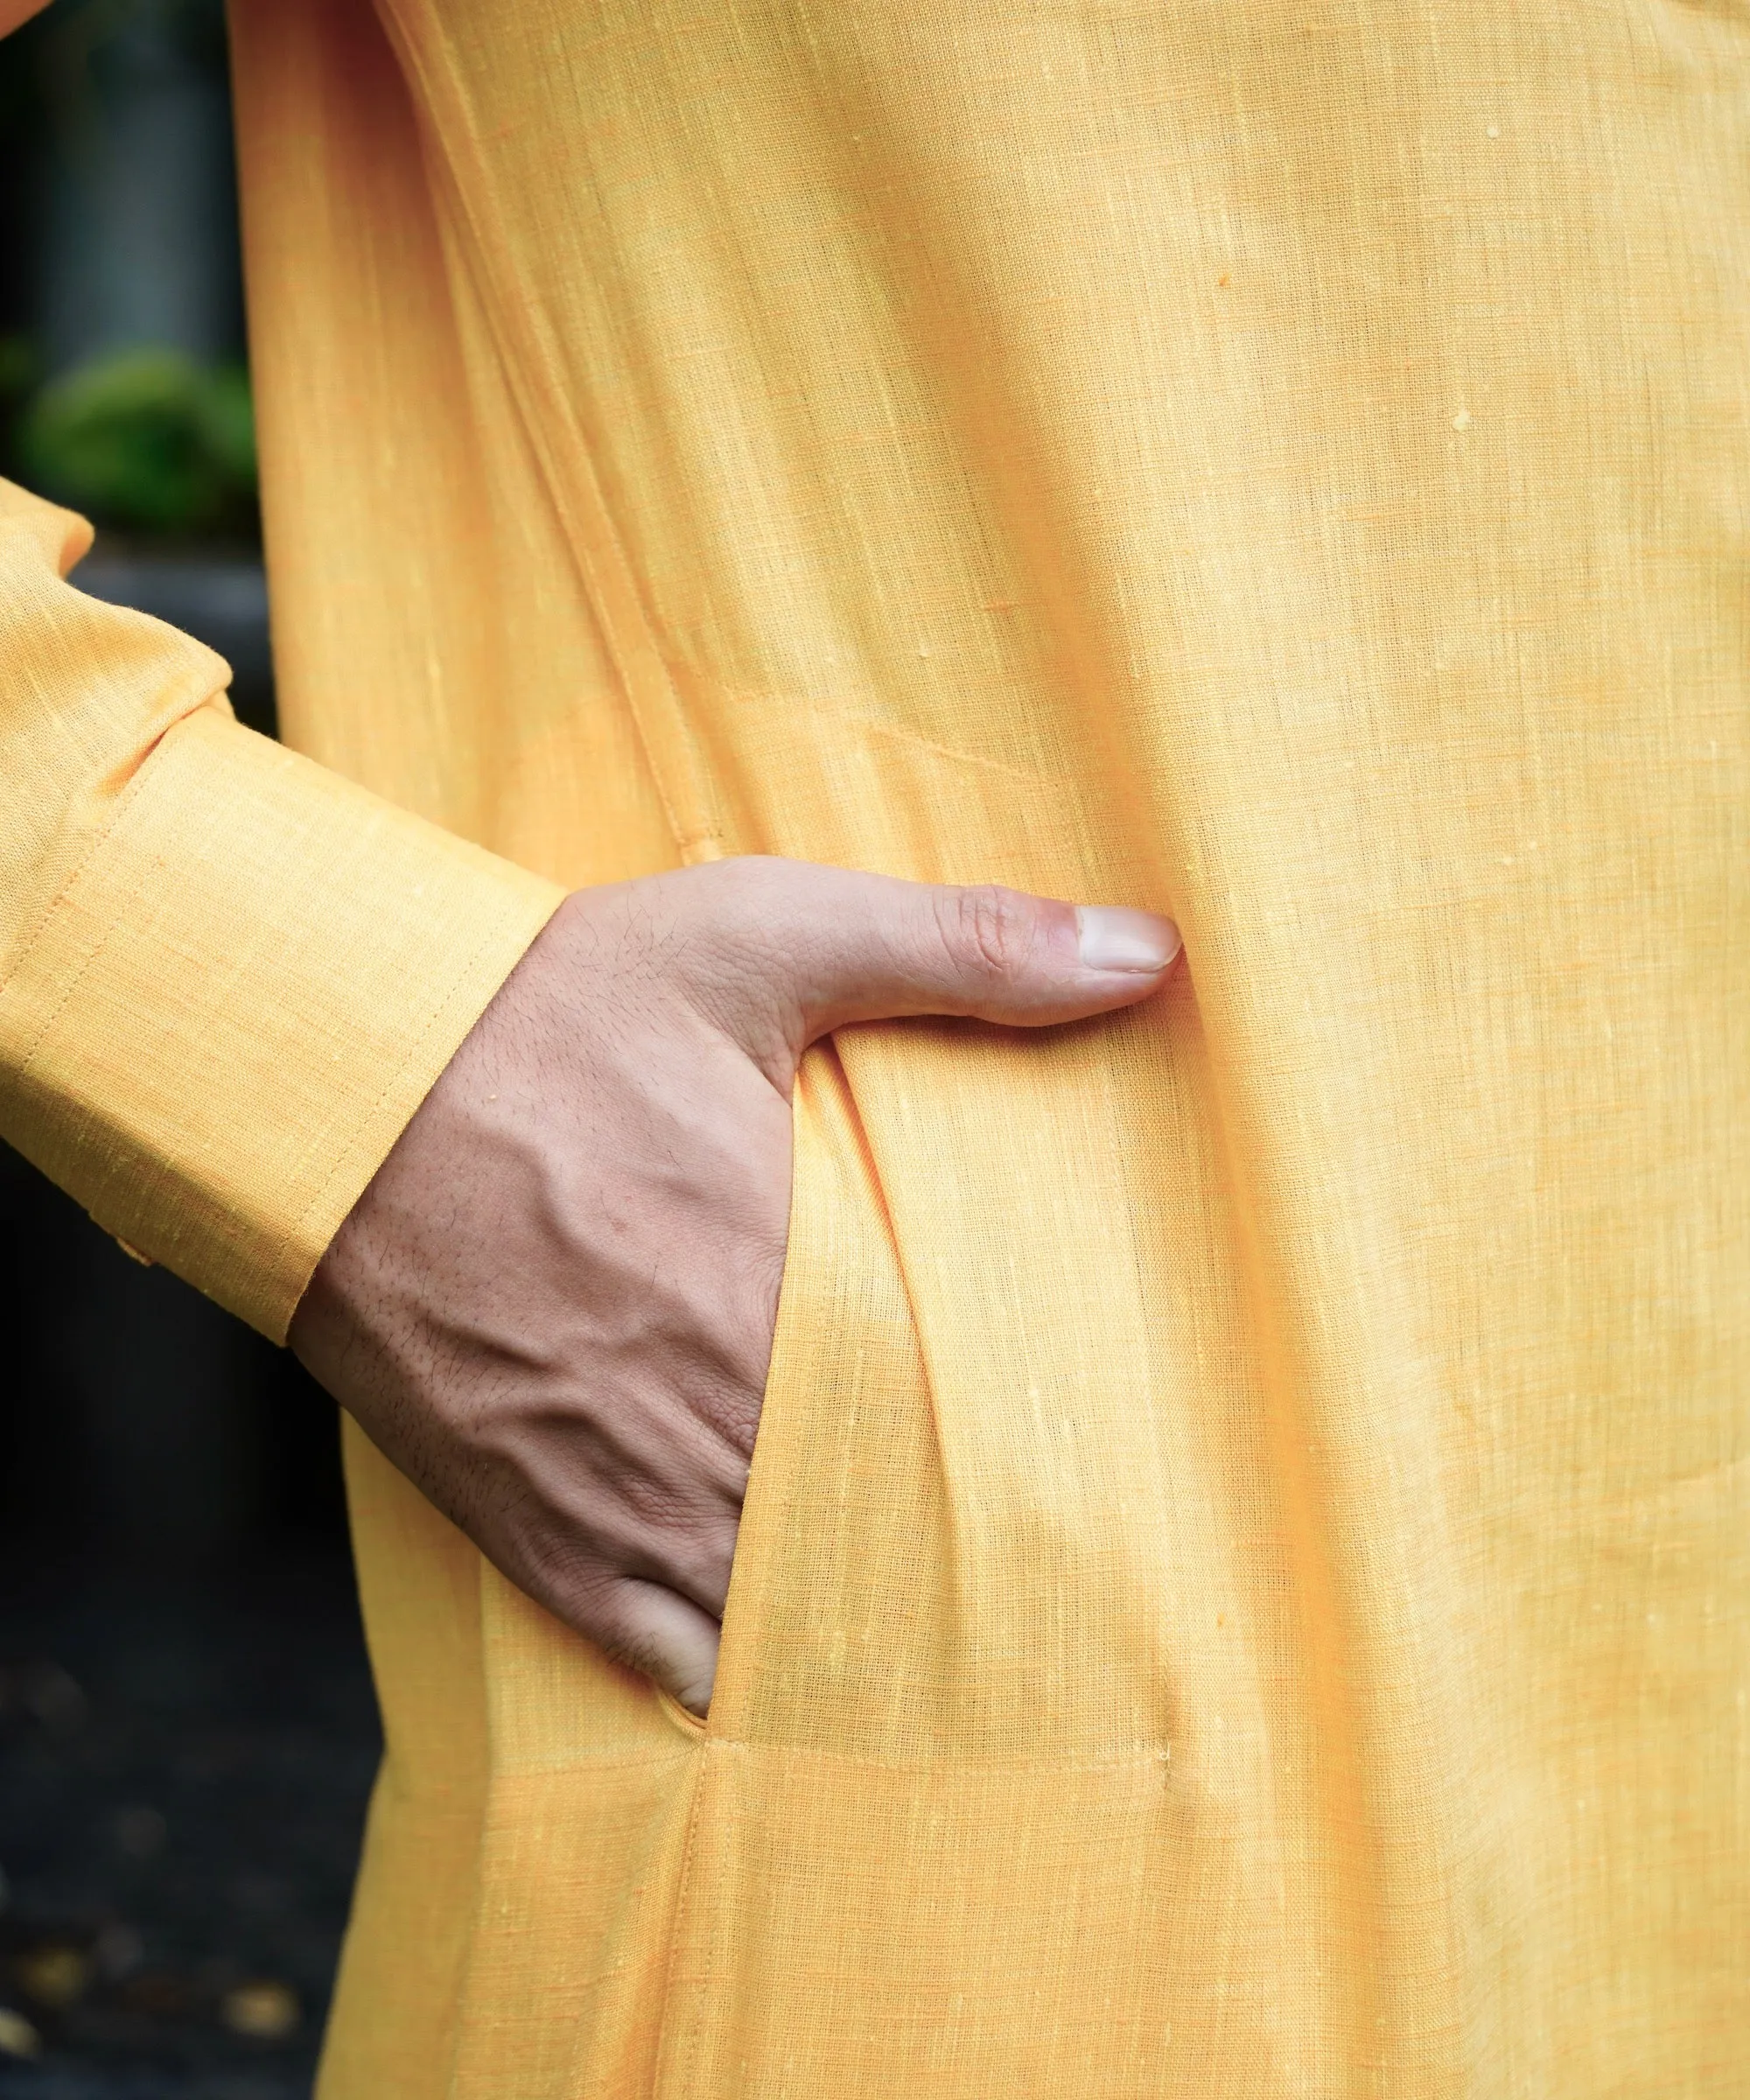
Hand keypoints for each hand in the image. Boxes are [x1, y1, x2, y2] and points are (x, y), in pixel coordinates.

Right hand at [289, 857, 1179, 1712]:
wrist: (328, 1086)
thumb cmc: (548, 1008)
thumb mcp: (758, 935)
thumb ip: (959, 949)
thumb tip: (1147, 952)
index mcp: (793, 1275)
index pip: (968, 1406)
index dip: (1050, 1449)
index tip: (1120, 1467)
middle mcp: (719, 1405)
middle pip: (887, 1524)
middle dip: (970, 1549)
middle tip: (1079, 1582)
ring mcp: (622, 1482)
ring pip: (788, 1609)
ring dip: (869, 1623)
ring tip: (969, 1650)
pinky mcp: (535, 1522)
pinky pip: (658, 1647)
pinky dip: (734, 1674)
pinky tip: (800, 1682)